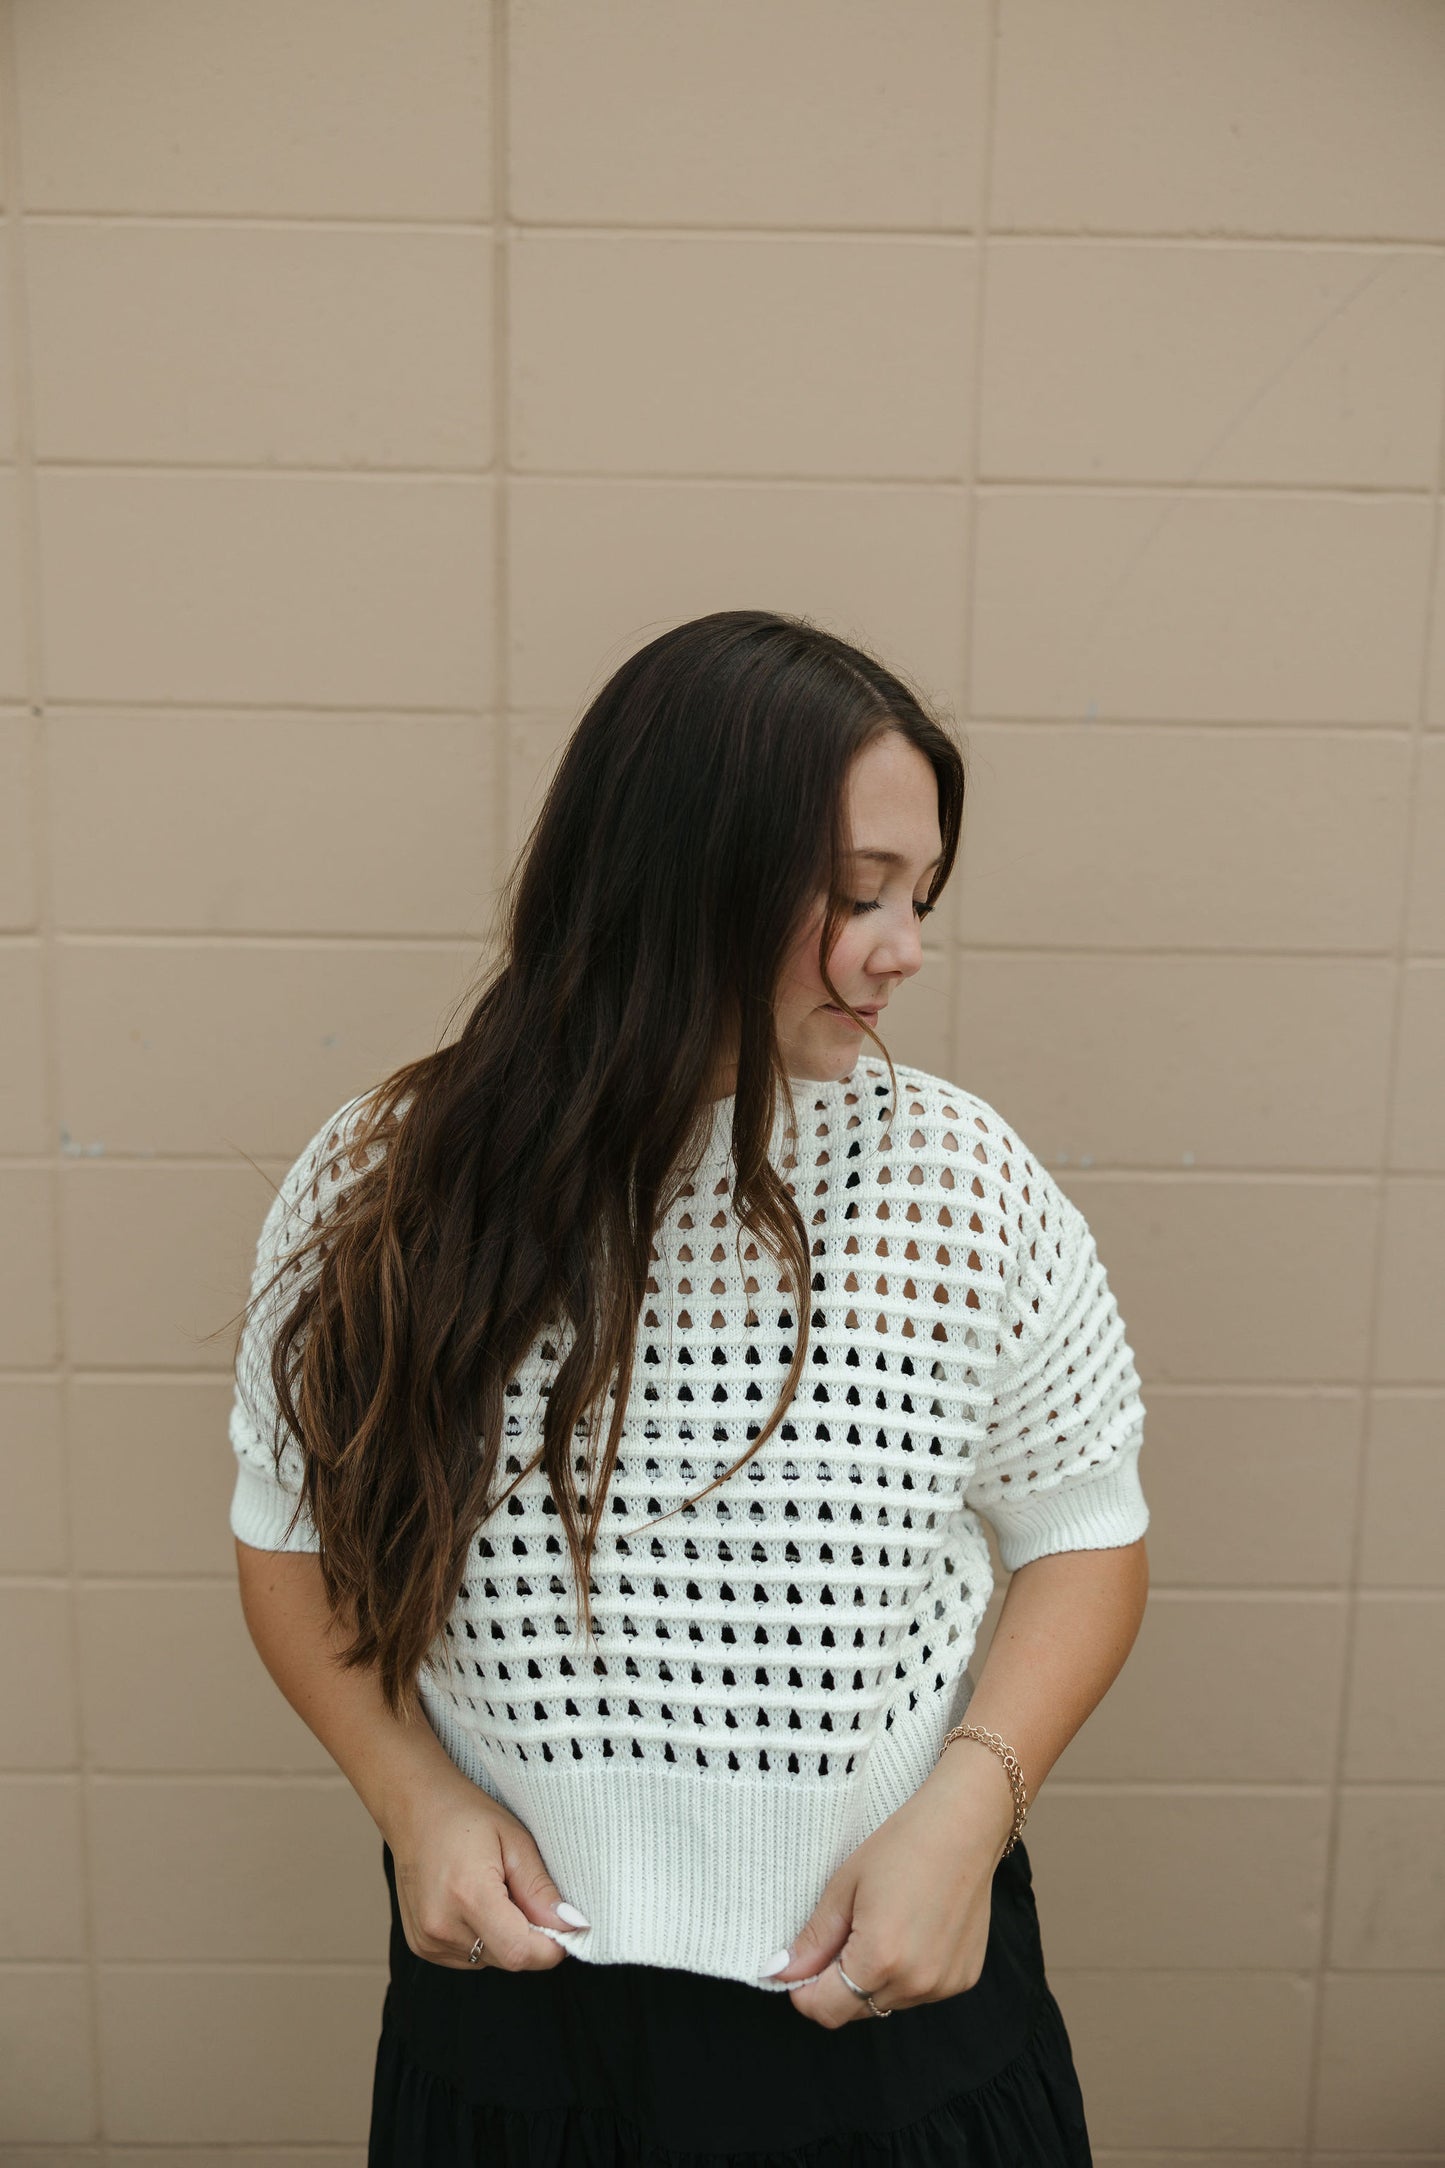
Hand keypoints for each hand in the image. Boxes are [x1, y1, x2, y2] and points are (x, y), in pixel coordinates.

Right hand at [385, 1767, 589, 1972]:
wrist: (413, 1808)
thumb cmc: (465, 1815)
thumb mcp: (514, 1839)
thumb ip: (540, 1889)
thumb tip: (571, 1926)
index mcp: (468, 1895)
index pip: (520, 1952)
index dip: (551, 1947)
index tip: (566, 1926)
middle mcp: (443, 1926)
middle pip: (508, 1959)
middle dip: (530, 1937)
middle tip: (525, 1894)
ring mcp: (427, 1940)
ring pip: (490, 1959)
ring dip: (504, 1937)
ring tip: (493, 1892)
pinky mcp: (421, 1946)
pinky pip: (469, 1958)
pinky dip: (482, 1938)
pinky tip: (473, 1903)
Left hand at [761, 1741, 1015, 2026]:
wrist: (965, 1825)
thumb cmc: (902, 1845)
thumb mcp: (845, 1885)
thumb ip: (814, 1939)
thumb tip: (781, 1970)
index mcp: (880, 1959)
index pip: (826, 2011)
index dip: (805, 1991)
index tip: (803, 1964)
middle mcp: (915, 1983)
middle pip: (856, 2010)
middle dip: (839, 1983)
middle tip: (845, 1933)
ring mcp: (944, 1984)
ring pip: (887, 2002)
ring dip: (874, 1980)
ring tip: (883, 1926)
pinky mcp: (963, 1978)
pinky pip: (919, 1992)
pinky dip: (906, 1973)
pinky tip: (913, 1931)